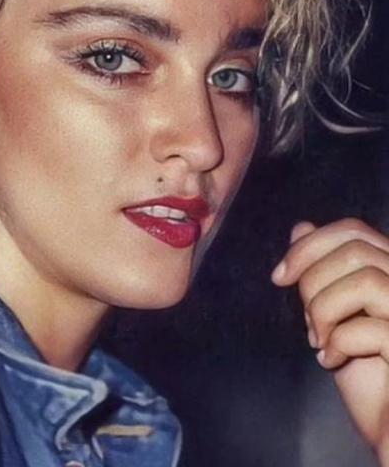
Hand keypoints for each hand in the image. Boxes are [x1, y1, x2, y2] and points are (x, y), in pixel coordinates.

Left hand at [272, 218, 388, 462]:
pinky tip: (331, 361)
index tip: (279, 277)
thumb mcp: (334, 316)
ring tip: (318, 340)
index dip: (310, 246)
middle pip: (355, 248)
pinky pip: (373, 327)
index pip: (353, 230)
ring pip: (365, 279)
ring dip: (325, 309)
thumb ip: (324, 273)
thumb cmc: (367, 377)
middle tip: (306, 321)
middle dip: (313, 280)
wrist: (388, 429)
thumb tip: (301, 227)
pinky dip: (339, 342)